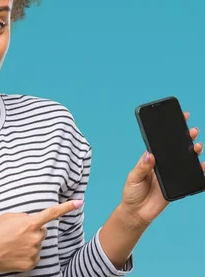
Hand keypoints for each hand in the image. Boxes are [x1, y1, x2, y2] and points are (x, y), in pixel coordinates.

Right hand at [0, 200, 82, 273]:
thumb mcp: (7, 217)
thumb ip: (23, 217)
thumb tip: (32, 221)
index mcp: (29, 223)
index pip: (51, 213)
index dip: (66, 207)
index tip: (79, 202)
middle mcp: (35, 237)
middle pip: (42, 231)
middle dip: (33, 231)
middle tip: (16, 233)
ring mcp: (34, 251)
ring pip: (37, 244)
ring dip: (29, 243)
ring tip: (12, 244)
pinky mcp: (31, 263)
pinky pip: (34, 255)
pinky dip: (26, 254)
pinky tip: (14, 253)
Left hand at [121, 111, 202, 226]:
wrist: (137, 212)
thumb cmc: (132, 192)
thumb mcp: (133, 178)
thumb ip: (142, 167)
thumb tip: (150, 155)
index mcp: (150, 159)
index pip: (160, 142)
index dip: (169, 131)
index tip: (179, 119)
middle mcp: (162, 165)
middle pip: (176, 149)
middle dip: (185, 138)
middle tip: (193, 130)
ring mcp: (171, 174)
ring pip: (185, 160)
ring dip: (193, 152)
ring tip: (197, 145)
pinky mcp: (177, 185)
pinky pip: (191, 176)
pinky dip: (199, 170)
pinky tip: (204, 165)